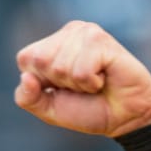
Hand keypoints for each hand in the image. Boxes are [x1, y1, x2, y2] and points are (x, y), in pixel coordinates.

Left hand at [14, 21, 150, 137]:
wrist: (125, 119)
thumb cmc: (89, 110)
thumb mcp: (50, 109)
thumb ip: (28, 98)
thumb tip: (25, 77)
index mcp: (51, 44)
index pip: (25, 59)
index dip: (42, 83)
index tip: (64, 87)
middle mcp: (68, 33)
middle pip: (41, 61)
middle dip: (60, 83)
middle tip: (82, 85)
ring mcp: (85, 32)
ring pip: (60, 67)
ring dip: (78, 84)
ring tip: (95, 81)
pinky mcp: (100, 39)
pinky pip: (80, 71)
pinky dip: (91, 83)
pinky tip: (104, 77)